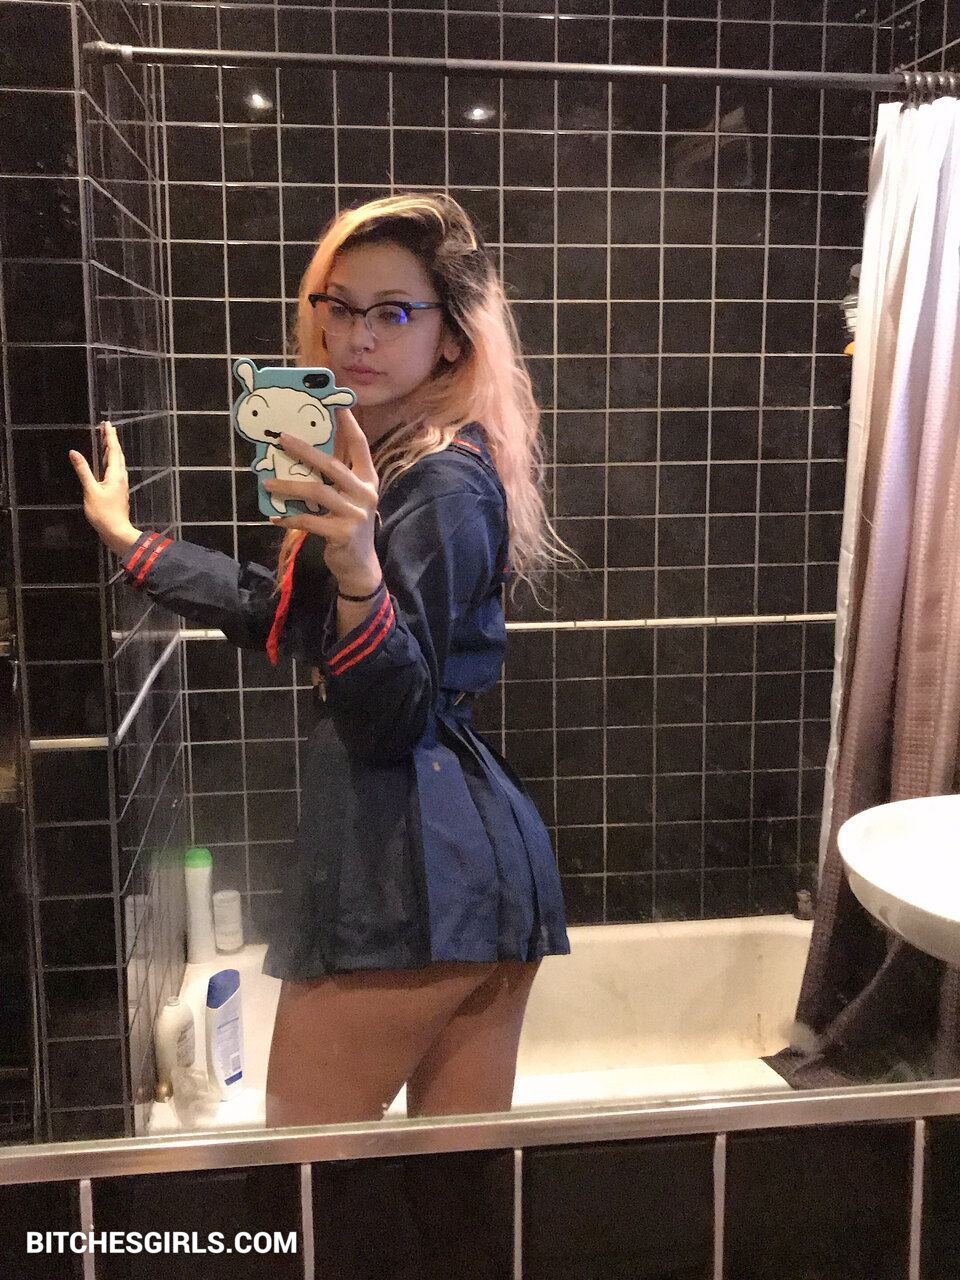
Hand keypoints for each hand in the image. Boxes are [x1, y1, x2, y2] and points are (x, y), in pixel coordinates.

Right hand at [69, 422, 140, 555]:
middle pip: (117, 454)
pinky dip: (110, 461)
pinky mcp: (118, 491)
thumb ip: (83, 470)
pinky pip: (115, 470)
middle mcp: (121, 477)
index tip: (107, 424)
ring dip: (111, 450)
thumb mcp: (90, 490)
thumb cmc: (104, 513)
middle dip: (111, 440)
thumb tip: (74, 453)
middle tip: (107, 427)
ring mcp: (120, 484)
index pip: (113, 450)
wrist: (117, 531)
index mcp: (115, 474)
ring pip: (117, 462)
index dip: (109, 436)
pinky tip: (107, 463)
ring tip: (106, 440)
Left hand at [265, 408, 380, 595]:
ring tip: (267, 483)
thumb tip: (305, 451)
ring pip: (317, 491)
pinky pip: (310, 520)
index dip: (349, 424)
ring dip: (289, 486)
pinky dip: (290, 518)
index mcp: (368, 480)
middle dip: (305, 449)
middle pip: (332, 465)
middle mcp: (365, 494)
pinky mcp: (342, 533)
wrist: (359, 566)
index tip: (338, 403)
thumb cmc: (348, 526)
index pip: (359, 445)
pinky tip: (275, 517)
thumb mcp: (348, 499)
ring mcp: (355, 514)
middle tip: (281, 437)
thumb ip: (335, 478)